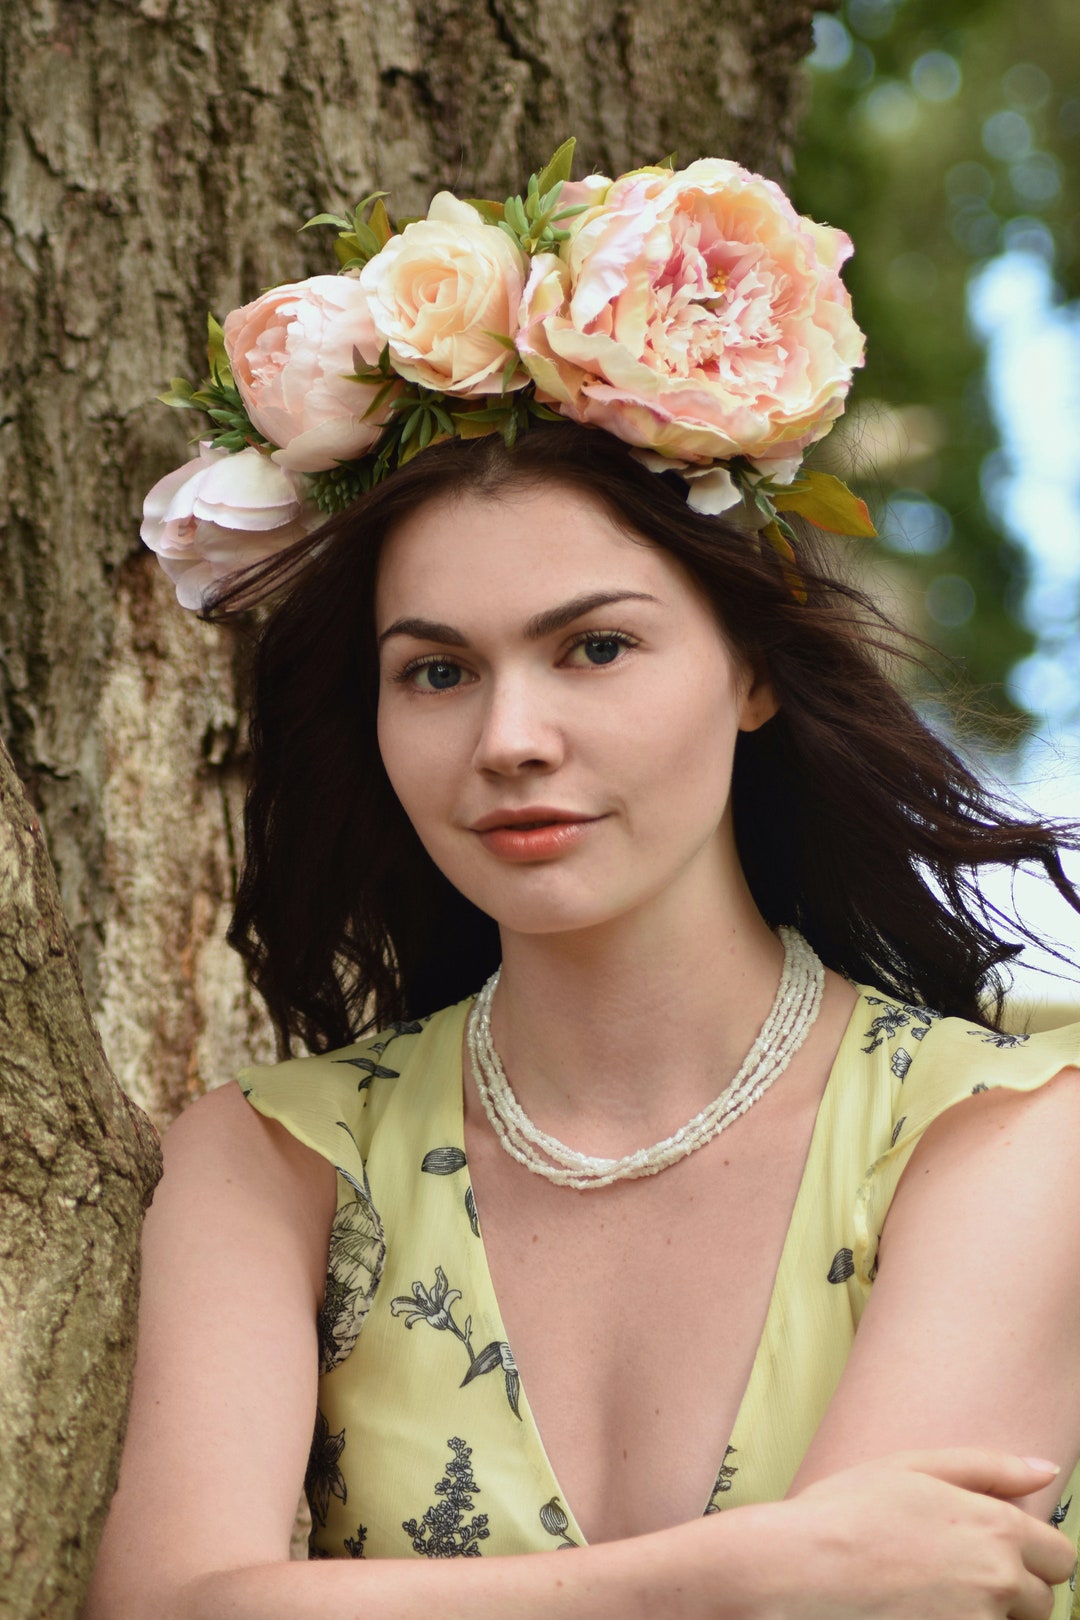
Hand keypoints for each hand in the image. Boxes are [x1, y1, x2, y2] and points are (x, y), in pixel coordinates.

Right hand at [768, 1449, 1074, 1619]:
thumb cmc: (849, 1512)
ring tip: (935, 1594)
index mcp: (997, 1529)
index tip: (1004, 1554)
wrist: (801, 1568)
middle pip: (1043, 1602)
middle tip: (958, 1574)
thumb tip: (1046, 1470)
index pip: (1061, 1557)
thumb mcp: (915, 1466)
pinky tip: (920, 1610)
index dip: (1036, 1554)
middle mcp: (999, 1582)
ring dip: (988, 1614)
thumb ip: (989, 1467)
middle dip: (1013, 1590)